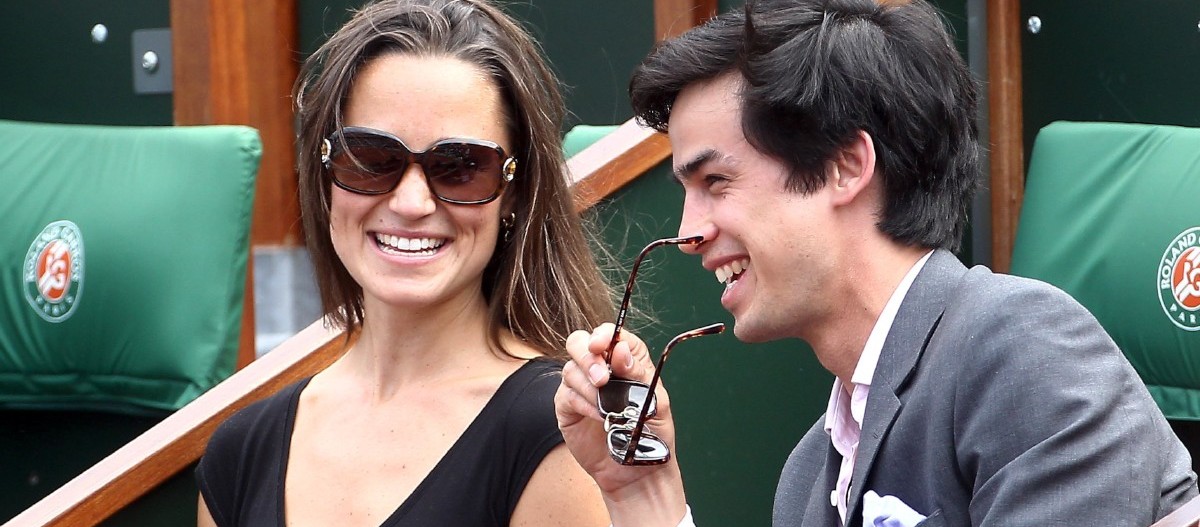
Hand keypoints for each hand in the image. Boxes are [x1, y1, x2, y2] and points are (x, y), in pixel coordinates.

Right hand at [555, 324, 688, 525]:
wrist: (637, 471)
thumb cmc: (651, 434)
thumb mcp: (655, 401)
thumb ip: (638, 373)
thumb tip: (620, 349)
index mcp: (625, 361)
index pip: (610, 335)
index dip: (604, 335)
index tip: (603, 345)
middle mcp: (601, 369)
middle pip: (579, 343)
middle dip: (587, 357)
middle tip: (602, 378)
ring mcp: (581, 387)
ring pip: (570, 368)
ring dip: (588, 385)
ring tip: (605, 407)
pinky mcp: (567, 407)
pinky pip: (566, 394)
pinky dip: (582, 403)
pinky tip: (598, 416)